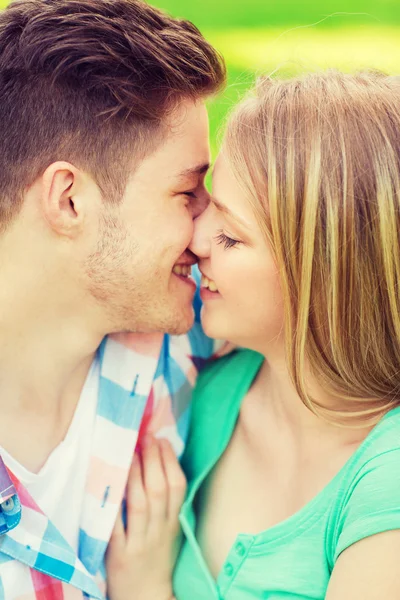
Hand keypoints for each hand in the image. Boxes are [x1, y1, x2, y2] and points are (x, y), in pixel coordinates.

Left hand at [106, 436, 185, 599]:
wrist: (146, 596)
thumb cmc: (157, 556)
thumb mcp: (169, 530)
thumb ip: (166, 503)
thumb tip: (160, 462)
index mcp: (173, 523)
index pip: (177, 487)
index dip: (170, 461)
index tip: (163, 440)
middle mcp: (159, 531)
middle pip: (159, 491)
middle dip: (153, 460)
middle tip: (146, 437)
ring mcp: (139, 543)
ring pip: (140, 505)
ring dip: (136, 476)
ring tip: (131, 452)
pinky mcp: (119, 555)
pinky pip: (116, 528)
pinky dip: (114, 507)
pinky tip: (110, 486)